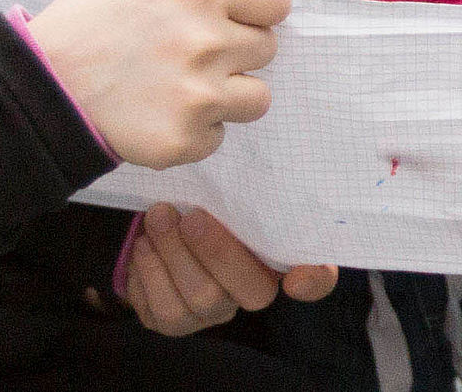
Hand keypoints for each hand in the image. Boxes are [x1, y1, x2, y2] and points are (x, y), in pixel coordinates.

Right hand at [26, 0, 291, 167]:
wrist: (39, 86)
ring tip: (179, 85)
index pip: (277, 1)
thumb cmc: (94, 18)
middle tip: (188, 52)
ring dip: (227, 94)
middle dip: (236, 49)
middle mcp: (207, 41)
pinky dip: (196, 129)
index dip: (256, 10)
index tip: (231, 18)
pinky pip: (219, 135)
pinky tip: (158, 112)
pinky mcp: (185, 140)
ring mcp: (199, 95)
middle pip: (267, 48)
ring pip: (257, 98)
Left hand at [122, 204, 337, 336]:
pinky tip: (144, 246)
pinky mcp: (175, 323)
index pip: (318, 279)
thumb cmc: (201, 199)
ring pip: (202, 299)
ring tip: (157, 218)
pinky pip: (163, 312)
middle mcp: (253, 291)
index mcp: (279, 255)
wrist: (155, 221)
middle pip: (251, 292)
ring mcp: (215, 312)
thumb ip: (241, 190)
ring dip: (174, 256)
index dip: (314, 281)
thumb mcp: (224, 189)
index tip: (297, 278)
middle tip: (190, 216)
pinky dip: (148, 274)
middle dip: (216, 252)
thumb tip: (251, 139)